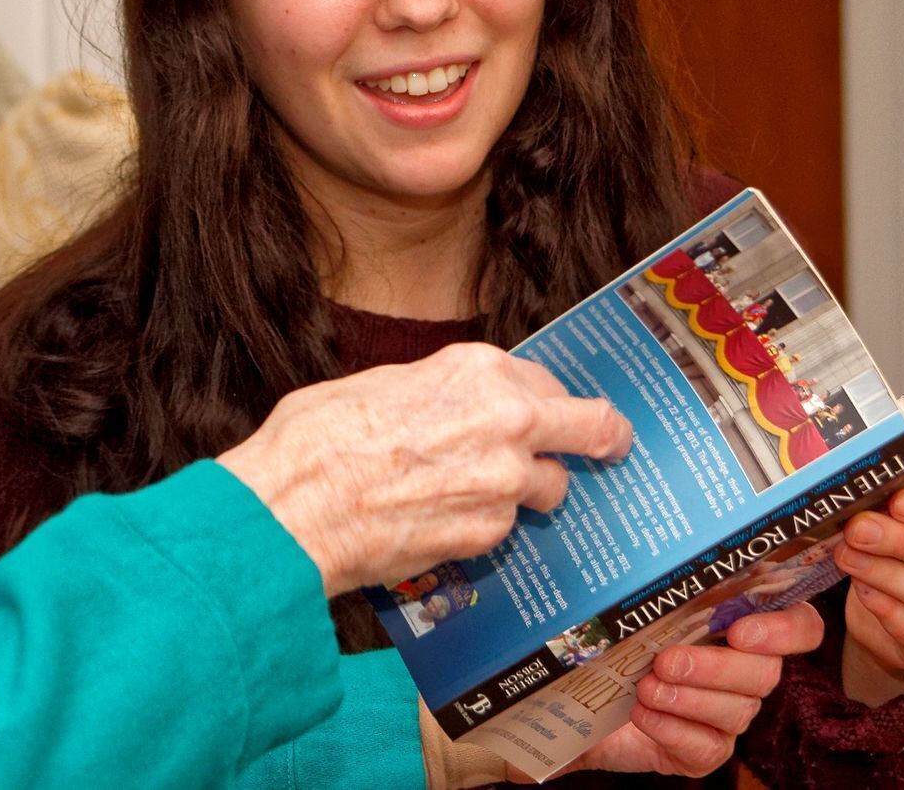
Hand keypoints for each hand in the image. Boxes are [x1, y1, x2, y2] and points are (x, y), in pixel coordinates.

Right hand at [219, 343, 631, 594]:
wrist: (293, 508)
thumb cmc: (317, 439)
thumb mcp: (381, 385)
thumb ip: (440, 393)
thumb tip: (455, 407)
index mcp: (478, 369)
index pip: (547, 381)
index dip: (546, 400)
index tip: (553, 413)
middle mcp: (508, 420)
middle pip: (592, 428)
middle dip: (602, 438)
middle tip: (610, 447)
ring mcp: (505, 482)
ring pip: (549, 488)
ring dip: (527, 491)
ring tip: (477, 495)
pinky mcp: (489, 535)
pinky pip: (506, 529)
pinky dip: (486, 526)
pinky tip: (442, 522)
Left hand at [535, 604, 824, 779]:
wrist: (581, 696)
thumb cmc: (618, 640)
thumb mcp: (637, 605)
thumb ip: (659, 585)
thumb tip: (651, 555)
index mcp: (741, 624)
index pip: (800, 626)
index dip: (785, 630)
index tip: (740, 632)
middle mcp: (746, 671)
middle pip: (766, 673)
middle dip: (715, 667)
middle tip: (667, 662)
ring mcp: (729, 713)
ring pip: (737, 711)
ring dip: (687, 698)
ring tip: (645, 688)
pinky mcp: (706, 750)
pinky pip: (706, 746)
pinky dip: (671, 728)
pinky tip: (644, 715)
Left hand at [836, 476, 903, 702]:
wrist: (891, 599)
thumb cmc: (899, 536)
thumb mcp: (900, 506)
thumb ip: (890, 492)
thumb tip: (849, 481)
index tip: (899, 502)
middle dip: (900, 540)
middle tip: (858, 529)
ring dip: (885, 573)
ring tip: (847, 556)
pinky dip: (885, 607)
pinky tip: (861, 589)